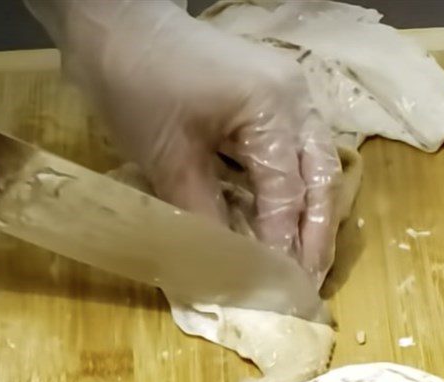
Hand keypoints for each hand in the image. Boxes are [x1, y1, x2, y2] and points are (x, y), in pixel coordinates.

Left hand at [26, 0, 341, 279]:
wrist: (120, 25)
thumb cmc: (138, 85)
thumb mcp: (169, 160)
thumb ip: (204, 217)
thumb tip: (226, 271)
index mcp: (272, 110)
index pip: (288, 194)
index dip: (284, 247)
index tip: (281, 292)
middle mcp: (296, 101)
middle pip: (322, 182)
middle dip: (317, 239)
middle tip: (308, 288)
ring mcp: (291, 97)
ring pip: (319, 169)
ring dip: (315, 220)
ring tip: (306, 266)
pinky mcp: (276, 102)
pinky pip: (300, 157)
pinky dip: (298, 196)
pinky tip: (290, 227)